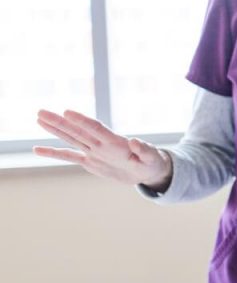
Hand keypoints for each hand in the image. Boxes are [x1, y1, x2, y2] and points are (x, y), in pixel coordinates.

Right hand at [33, 109, 172, 187]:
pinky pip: (69, 156)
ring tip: (39, 118)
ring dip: (55, 129)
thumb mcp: (151, 158)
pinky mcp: (90, 162)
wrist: (147, 171)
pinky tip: (37, 149)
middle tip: (41, 111)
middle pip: (77, 130)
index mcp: (115, 142)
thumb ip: (144, 150)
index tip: (67, 112)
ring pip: (71, 138)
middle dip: (59, 121)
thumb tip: (135, 140)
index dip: (82, 121)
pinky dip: (54, 153)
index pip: (96, 128)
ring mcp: (94, 151)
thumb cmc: (152, 162)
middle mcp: (101, 144)